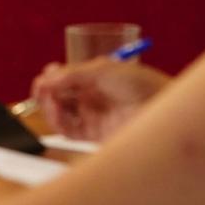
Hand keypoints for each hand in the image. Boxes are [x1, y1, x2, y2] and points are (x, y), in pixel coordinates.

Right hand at [31, 57, 170, 141]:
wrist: (161, 111)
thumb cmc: (141, 84)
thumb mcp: (104, 70)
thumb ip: (72, 73)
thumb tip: (46, 78)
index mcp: (97, 76)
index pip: (66, 77)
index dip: (51, 79)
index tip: (42, 80)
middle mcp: (93, 95)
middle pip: (60, 95)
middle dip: (48, 92)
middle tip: (42, 91)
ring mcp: (93, 114)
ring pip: (61, 113)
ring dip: (51, 108)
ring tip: (52, 104)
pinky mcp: (95, 134)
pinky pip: (69, 130)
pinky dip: (59, 124)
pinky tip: (59, 116)